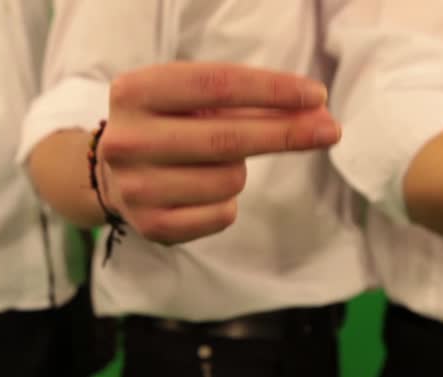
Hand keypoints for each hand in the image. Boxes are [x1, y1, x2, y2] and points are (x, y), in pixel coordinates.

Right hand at [96, 62, 339, 244]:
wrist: (112, 174)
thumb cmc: (168, 125)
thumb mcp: (191, 99)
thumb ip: (249, 104)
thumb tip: (318, 118)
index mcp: (135, 92)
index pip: (216, 84)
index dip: (273, 89)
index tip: (317, 95)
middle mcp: (128, 140)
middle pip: (227, 137)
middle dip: (286, 133)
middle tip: (330, 130)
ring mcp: (136, 188)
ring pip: (230, 179)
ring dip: (240, 170)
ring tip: (215, 163)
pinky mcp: (151, 226)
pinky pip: (222, 214)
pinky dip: (227, 202)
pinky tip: (204, 191)